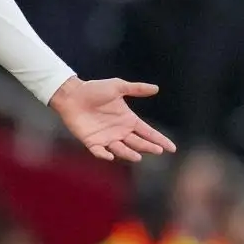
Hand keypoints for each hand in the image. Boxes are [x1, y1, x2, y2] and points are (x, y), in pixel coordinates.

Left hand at [49, 76, 177, 161]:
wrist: (71, 94)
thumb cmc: (93, 89)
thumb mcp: (117, 87)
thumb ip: (136, 89)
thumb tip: (156, 88)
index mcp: (128, 120)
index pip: (148, 132)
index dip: (159, 140)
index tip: (172, 148)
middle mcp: (120, 131)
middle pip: (138, 143)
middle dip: (148, 147)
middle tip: (157, 150)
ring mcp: (106, 138)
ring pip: (121, 150)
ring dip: (129, 154)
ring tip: (137, 156)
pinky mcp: (91, 142)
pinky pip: (99, 151)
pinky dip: (104, 155)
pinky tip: (109, 156)